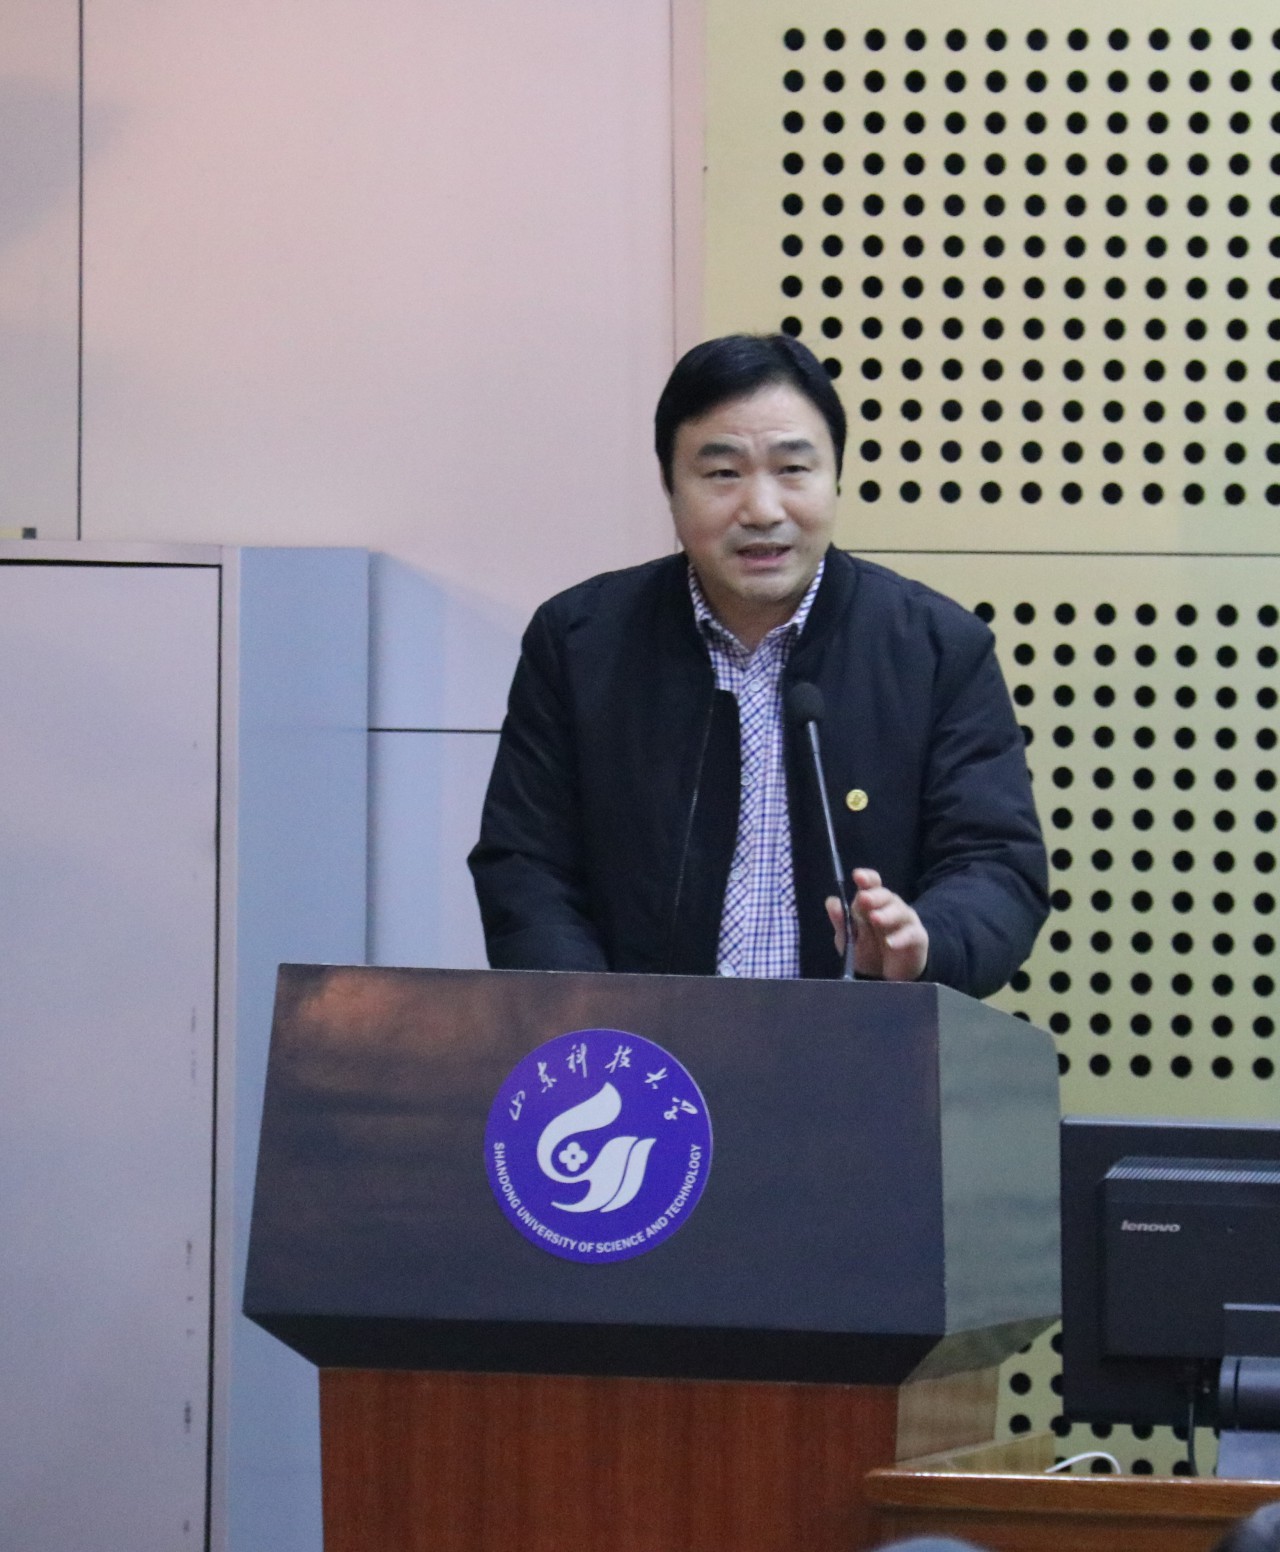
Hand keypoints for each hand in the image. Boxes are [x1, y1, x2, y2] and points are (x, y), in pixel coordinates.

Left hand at [825, 867, 928, 981]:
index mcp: (871, 903)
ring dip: (886, 914)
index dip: (866, 878)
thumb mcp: (849, 939)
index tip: (857, 876)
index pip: (872, 884)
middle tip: (863, 899)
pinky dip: (900, 938)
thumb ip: (841, 922)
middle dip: (874, 896)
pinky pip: (910, 934)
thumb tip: (831, 902)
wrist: (887, 977)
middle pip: (885, 895)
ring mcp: (905, 921)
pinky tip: (890, 943)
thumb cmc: (868, 952)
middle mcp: (890, 907)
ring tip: (875, 919)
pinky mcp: (917, 937)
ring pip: (899, 911)